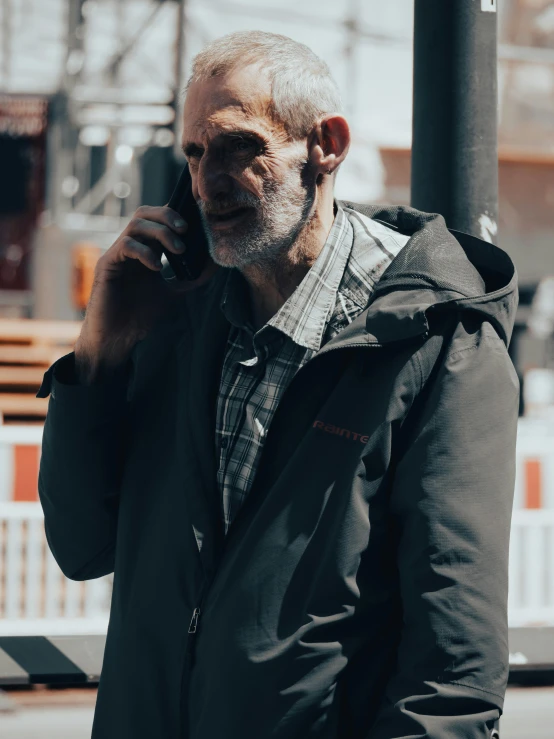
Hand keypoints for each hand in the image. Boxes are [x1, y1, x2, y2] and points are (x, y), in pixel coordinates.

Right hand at [74, 205, 218, 382]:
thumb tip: (216, 262)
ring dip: (161, 232)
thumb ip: (194, 278)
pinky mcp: (107, 264)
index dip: (176, 214)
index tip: (197, 222)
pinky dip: (144, 252)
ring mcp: (118, 254)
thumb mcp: (175, 293)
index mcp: (146, 250)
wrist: (117, 337)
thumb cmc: (141, 315)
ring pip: (136, 224)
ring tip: (179, 250)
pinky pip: (125, 246)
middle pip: (146, 213)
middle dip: (168, 216)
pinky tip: (157, 267)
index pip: (159, 220)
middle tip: (187, 229)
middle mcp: (131, 247)